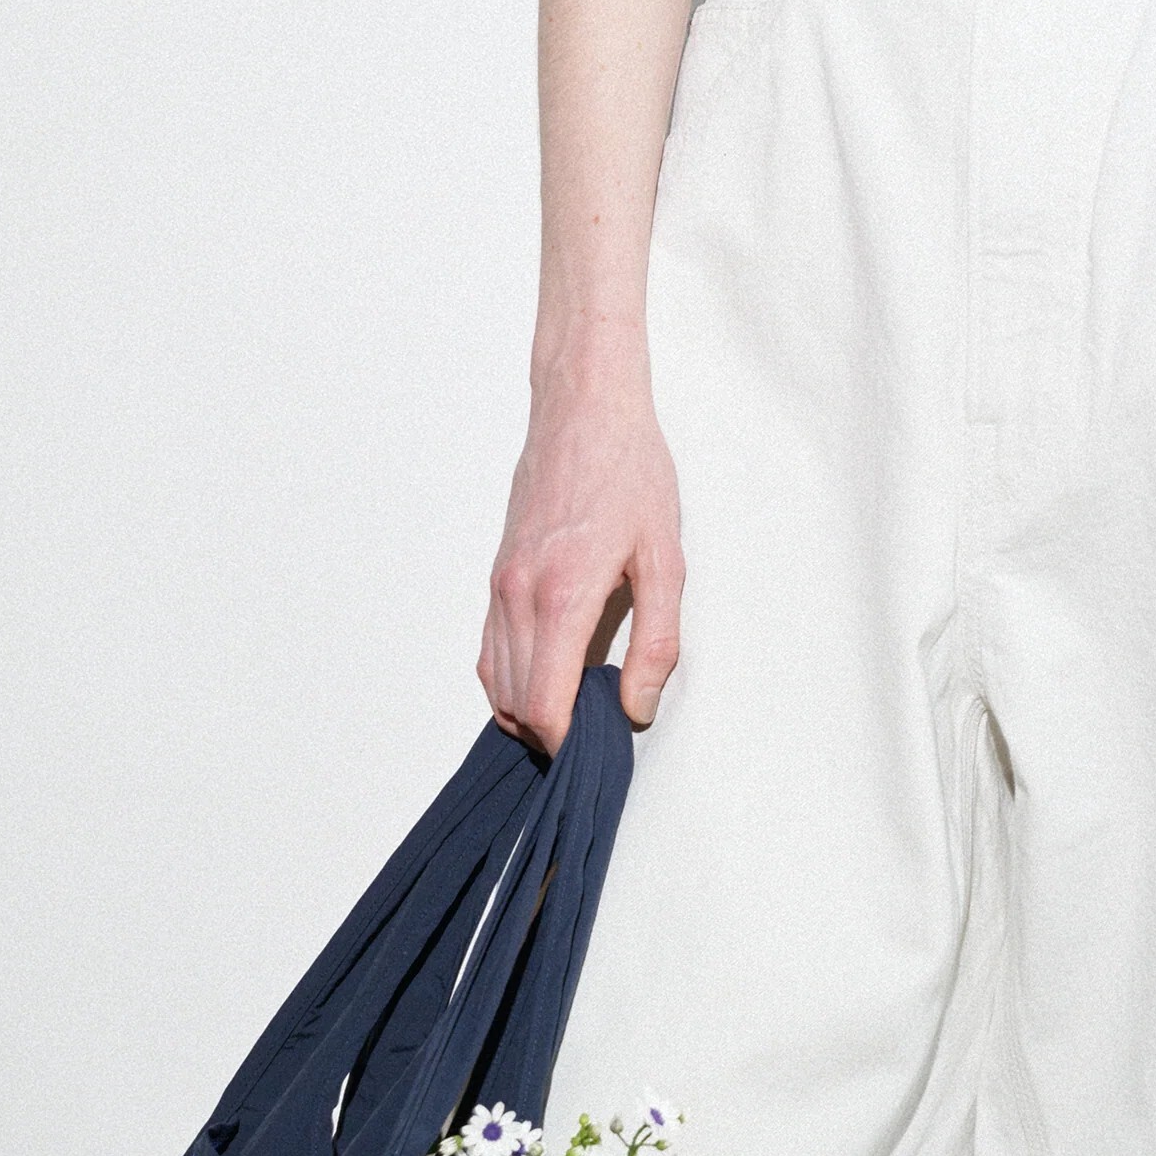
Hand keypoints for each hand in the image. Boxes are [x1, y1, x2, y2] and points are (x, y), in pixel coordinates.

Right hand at [482, 375, 686, 748]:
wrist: (584, 410)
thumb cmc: (629, 473)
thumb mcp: (665, 559)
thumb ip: (657, 641)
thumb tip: (637, 705)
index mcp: (562, 596)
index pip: (544, 704)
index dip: (567, 742)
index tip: (598, 745)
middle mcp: (518, 595)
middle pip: (515, 703)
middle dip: (551, 733)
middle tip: (597, 734)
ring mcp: (500, 585)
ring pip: (494, 681)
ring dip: (528, 710)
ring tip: (577, 713)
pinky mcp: (497, 575)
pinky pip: (490, 649)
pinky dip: (511, 680)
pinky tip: (549, 678)